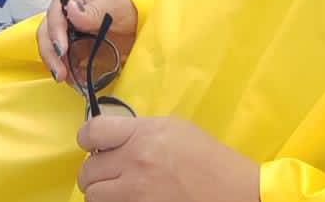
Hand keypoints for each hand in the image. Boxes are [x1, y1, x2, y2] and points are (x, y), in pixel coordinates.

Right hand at [37, 0, 137, 84]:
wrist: (140, 19)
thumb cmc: (128, 4)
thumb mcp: (115, 5)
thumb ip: (93, 11)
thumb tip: (70, 10)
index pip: (56, 13)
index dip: (55, 31)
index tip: (62, 49)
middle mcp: (66, 14)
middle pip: (47, 32)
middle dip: (50, 53)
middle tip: (60, 72)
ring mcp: (70, 32)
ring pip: (52, 47)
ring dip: (56, 64)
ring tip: (67, 79)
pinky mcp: (76, 48)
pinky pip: (66, 60)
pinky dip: (68, 71)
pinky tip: (76, 80)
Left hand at [76, 115, 258, 201]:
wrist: (236, 192)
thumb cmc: (208, 158)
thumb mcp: (173, 129)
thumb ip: (138, 130)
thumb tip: (110, 138)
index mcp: (143, 135)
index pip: (91, 133)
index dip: (87, 139)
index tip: (94, 145)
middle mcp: (134, 163)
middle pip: (88, 170)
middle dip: (94, 171)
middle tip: (109, 172)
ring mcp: (137, 194)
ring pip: (93, 197)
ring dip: (100, 193)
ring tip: (116, 190)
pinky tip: (126, 200)